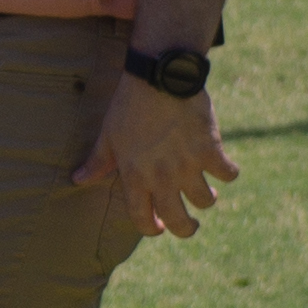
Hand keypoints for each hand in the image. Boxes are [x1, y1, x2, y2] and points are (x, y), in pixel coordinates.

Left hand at [72, 72, 234, 241]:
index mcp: (135, 177)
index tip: (158, 227)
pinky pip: (229, 174)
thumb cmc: (129, 106)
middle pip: (179, 221)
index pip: (143, 219)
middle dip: (186, 228)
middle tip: (189, 224)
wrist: (159, 78)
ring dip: (207, 199)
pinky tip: (223, 166)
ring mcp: (189, 166)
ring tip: (207, 192)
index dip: (151, 229)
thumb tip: (78, 179)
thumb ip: (98, 162)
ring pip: (206, 201)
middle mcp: (163, 178)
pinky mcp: (211, 150)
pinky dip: (229, 172)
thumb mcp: (108, 135)